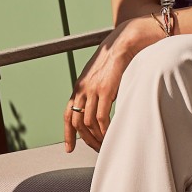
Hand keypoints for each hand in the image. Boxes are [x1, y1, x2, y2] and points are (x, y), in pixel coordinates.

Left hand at [63, 19, 157, 151]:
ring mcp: (92, 90)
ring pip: (88, 123)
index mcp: (79, 87)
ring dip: (96, 137)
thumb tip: (98, 107)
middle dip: (84, 140)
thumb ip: (96, 91)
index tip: (69, 148)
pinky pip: (102, 118)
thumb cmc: (116, 59)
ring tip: (105, 145)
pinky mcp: (105, 90)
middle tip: (94, 149)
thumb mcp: (99, 76)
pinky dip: (105, 130)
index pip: (67, 114)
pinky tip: (110, 135)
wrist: (124, 42)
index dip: (68, 133)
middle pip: (76, 122)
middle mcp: (82, 89)